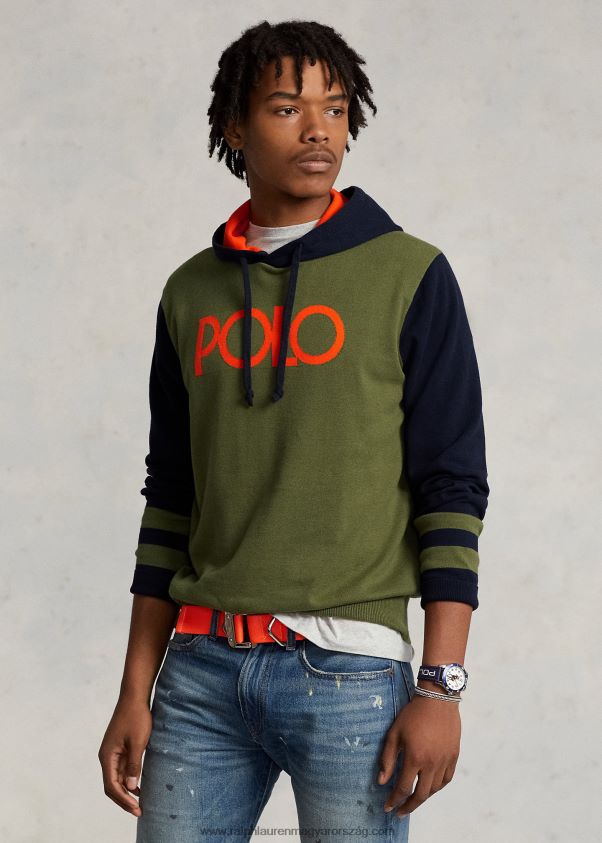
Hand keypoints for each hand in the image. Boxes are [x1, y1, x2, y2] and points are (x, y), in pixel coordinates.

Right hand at [98, 697, 152, 816]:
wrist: (134, 696)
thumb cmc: (136, 717)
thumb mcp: (138, 742)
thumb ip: (134, 766)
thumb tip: (130, 788)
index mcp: (107, 756)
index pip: (111, 786)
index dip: (123, 800)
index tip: (136, 809)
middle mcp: (107, 756)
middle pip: (112, 785)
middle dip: (124, 799)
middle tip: (139, 810)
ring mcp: (113, 752)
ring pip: (117, 778)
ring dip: (126, 791)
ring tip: (140, 802)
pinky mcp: (120, 748)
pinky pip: (122, 769)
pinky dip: (129, 779)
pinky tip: (139, 786)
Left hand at [378, 693, 460, 817]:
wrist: (437, 699)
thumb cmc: (413, 714)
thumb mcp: (394, 733)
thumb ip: (388, 759)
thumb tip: (381, 781)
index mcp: (415, 757)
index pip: (403, 787)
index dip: (394, 800)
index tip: (388, 807)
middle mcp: (432, 763)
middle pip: (421, 794)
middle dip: (408, 806)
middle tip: (400, 811)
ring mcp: (445, 760)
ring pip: (434, 789)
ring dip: (423, 797)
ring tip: (413, 798)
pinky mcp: (454, 756)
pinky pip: (446, 779)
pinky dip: (437, 787)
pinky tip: (430, 787)